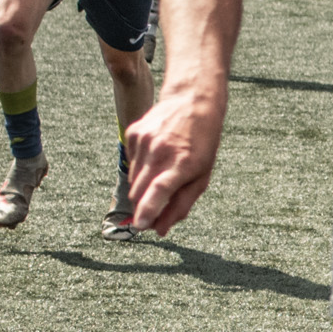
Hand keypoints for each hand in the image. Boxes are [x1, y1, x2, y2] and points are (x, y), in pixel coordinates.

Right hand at [125, 80, 226, 236]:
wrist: (192, 101)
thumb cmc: (202, 144)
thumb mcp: (201, 177)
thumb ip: (181, 205)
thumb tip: (160, 230)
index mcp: (182, 163)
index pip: (159, 190)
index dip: (148, 210)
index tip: (140, 226)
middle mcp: (160, 151)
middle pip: (139, 192)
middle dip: (142, 207)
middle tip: (153, 211)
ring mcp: (144, 140)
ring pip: (132, 180)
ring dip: (142, 189)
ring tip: (160, 177)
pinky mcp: (133, 133)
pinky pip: (130, 163)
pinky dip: (139, 169)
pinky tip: (155, 158)